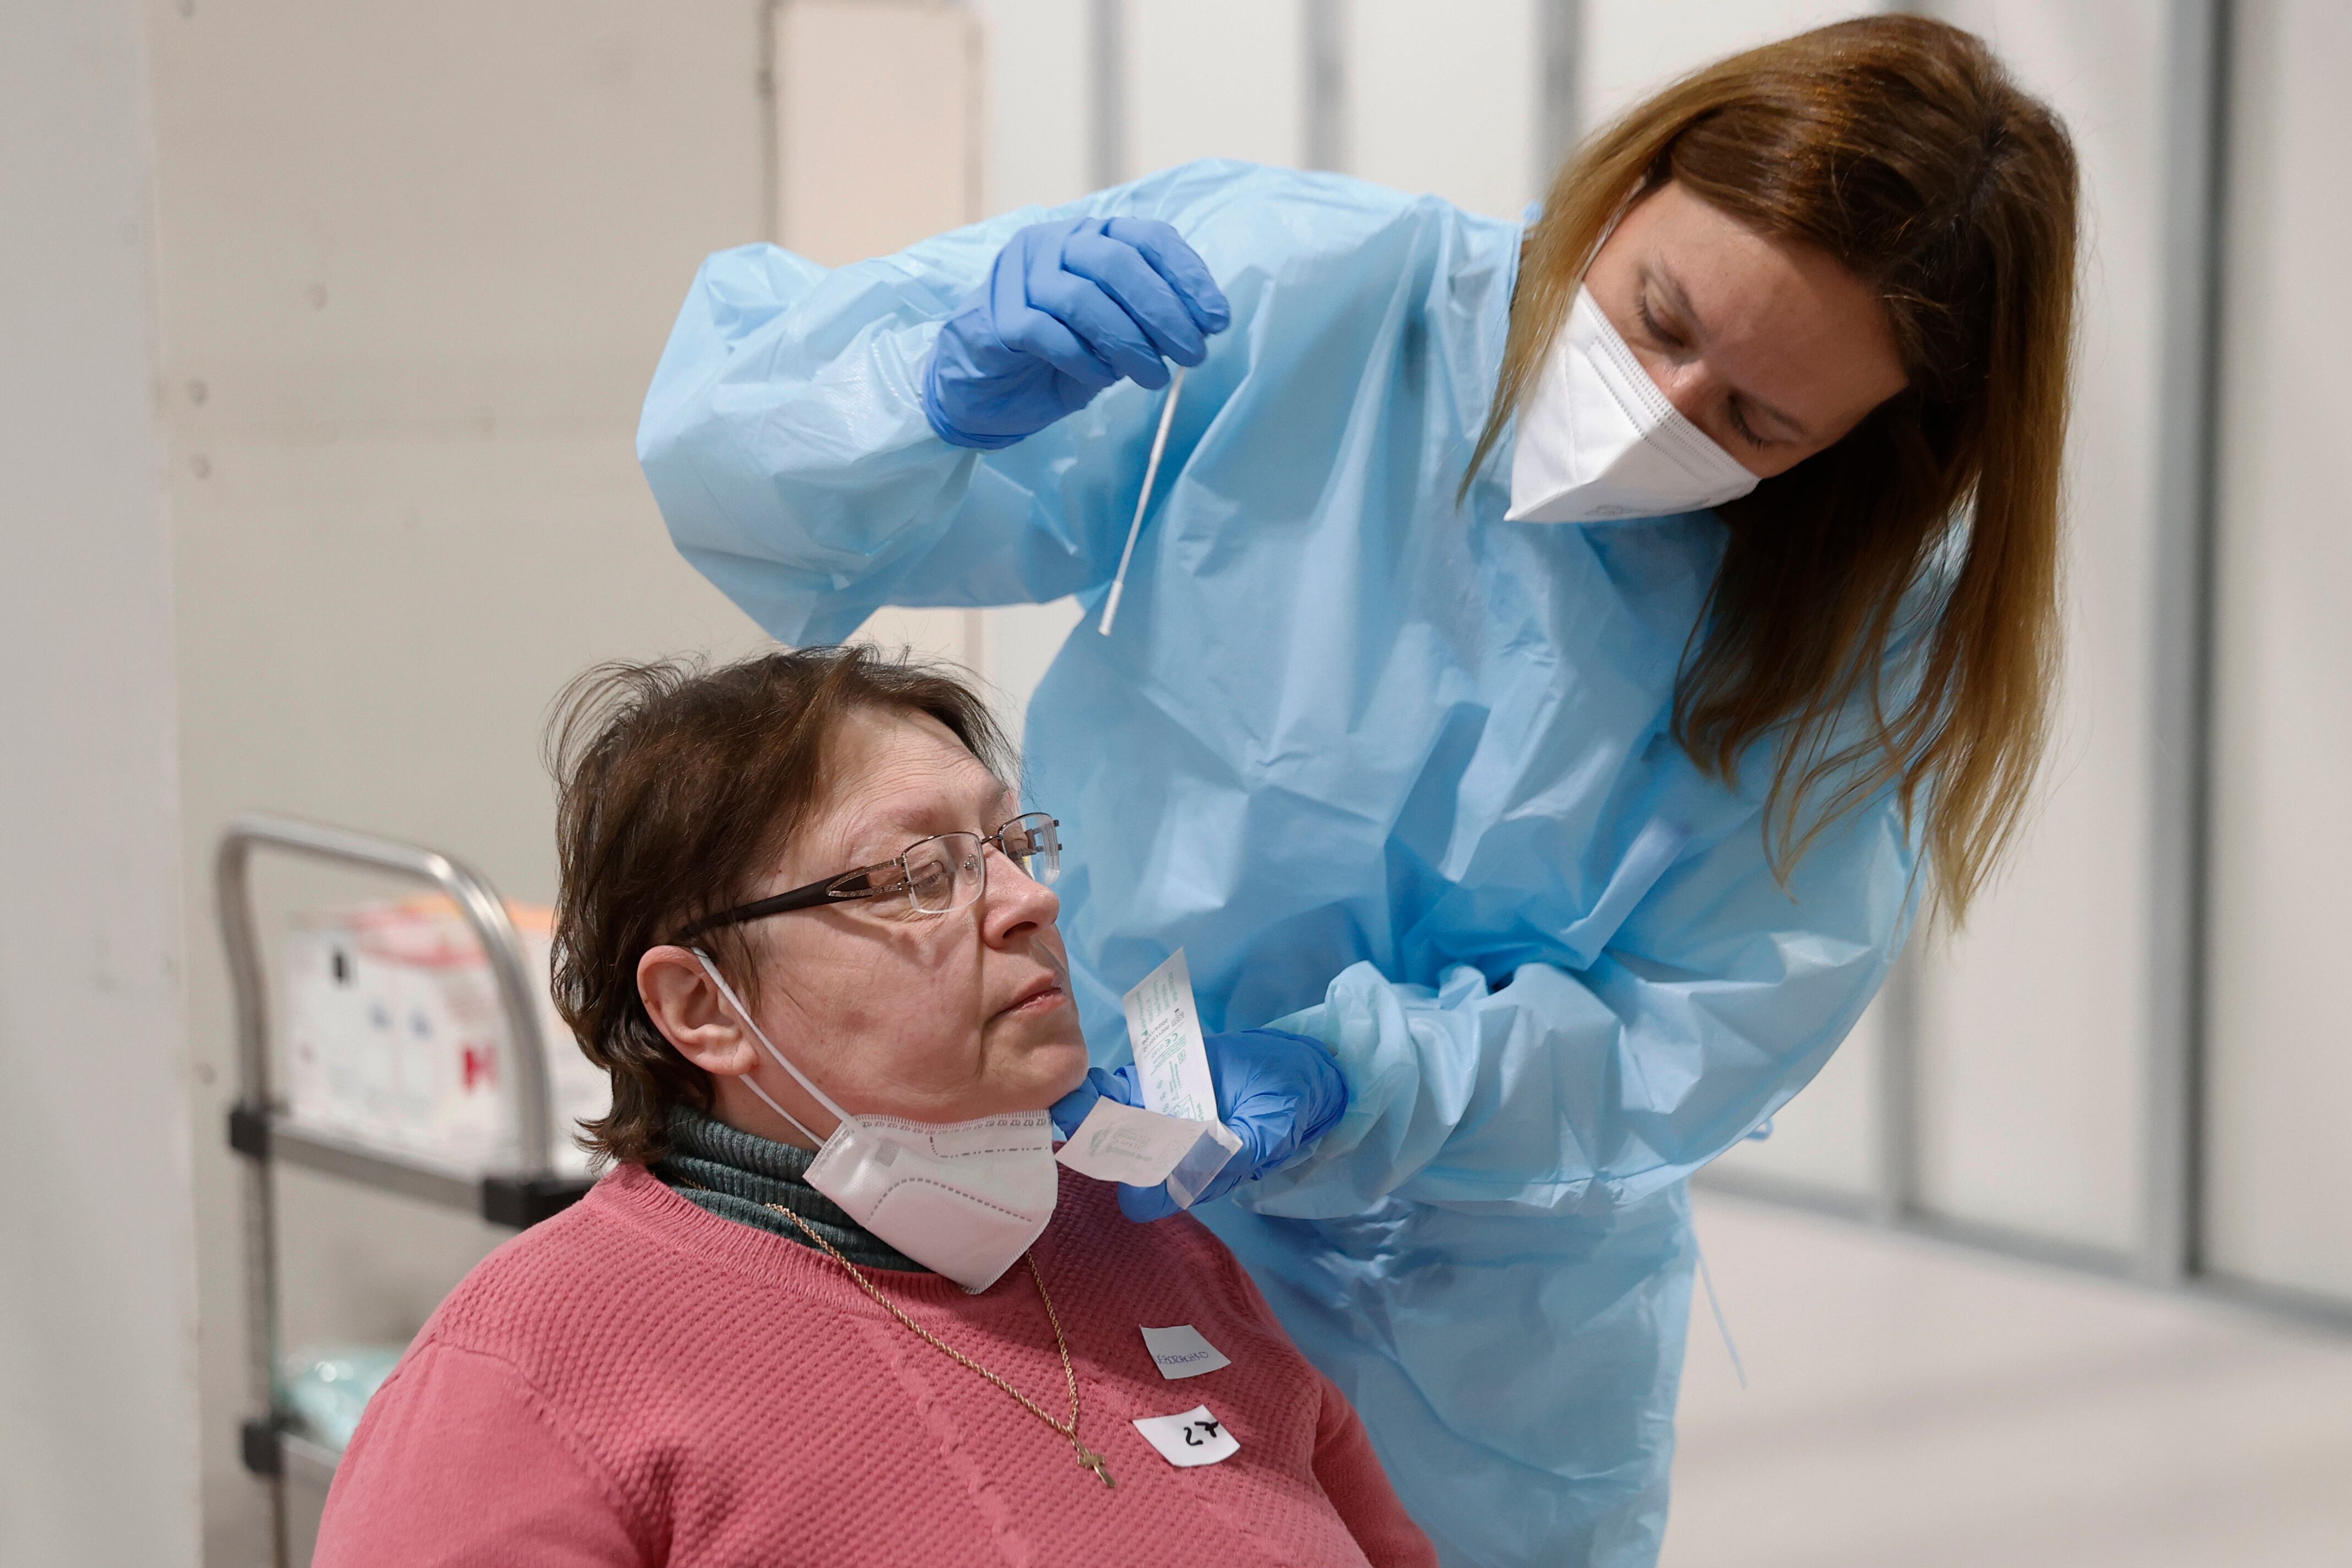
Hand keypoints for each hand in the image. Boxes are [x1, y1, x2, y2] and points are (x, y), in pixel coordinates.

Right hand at [923, 217, 1229, 450]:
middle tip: (1193, 355)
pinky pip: (1048, 333)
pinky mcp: (996, 316)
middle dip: (1164, 311)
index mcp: (1088, 238)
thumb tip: (1199, 327)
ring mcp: (1018, 276)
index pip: (1147, 238)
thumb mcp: (1112, 335)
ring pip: (1083, 298)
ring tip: (1155, 379)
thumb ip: (1146, 320)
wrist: (982, 390)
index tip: (1217, 320)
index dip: (1187, 276)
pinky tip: (1103, 380)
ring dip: (1129, 342)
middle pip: (1117, 263)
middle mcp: (1051, 243)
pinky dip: (1084, 359)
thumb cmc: (1054, 358)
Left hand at [1050, 1029, 1347, 1221]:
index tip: (1120, 1164)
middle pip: (1122, 1160)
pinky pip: (1122, 1091)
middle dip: (1097, 1145)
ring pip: (1114, 1123)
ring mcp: (1161, 1117)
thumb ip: (1238, 1149)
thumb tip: (1197, 1162)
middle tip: (1078, 1124)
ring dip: (1090, 1113)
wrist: (1295, 1063)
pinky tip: (1089, 1079)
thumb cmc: (1288, 1104)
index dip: (1135, 1186)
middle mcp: (1172, 1152)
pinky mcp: (1157, 1086)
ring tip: (1071, 1099)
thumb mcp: (1273, 1128)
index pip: (1153, 1197)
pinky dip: (1103, 1087)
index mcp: (1199, 1174)